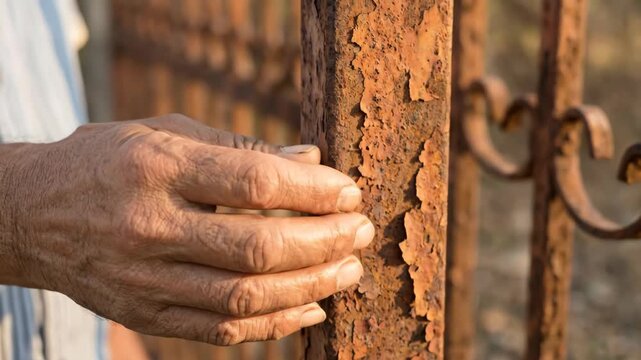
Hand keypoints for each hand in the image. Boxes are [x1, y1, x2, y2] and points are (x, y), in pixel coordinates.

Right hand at [0, 114, 373, 344]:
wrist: (34, 214)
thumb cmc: (111, 161)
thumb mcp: (166, 132)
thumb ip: (240, 149)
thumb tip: (311, 162)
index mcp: (156, 169)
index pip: (253, 185)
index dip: (313, 192)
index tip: (349, 193)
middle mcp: (148, 228)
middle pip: (257, 248)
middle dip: (324, 242)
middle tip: (361, 232)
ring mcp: (144, 280)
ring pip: (245, 297)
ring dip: (310, 286)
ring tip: (348, 270)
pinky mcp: (146, 314)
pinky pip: (221, 330)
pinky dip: (275, 324)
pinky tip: (311, 308)